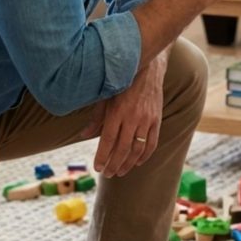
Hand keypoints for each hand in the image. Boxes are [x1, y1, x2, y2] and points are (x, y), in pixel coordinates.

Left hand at [85, 55, 165, 177]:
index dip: (102, 156)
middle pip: (122, 148)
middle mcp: (133, 117)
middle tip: (107, 174)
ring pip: (138, 149)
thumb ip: (96, 117)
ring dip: (128, 163)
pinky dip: (145, 155)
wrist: (148, 67)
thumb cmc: (123, 81)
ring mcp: (147, 119)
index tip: (97, 167)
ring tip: (120, 172)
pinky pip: (152, 143)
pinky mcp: (157, 119)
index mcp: (117, 111)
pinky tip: (137, 162)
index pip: (108, 140)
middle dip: (114, 164)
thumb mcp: (106, 96)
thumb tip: (82, 135)